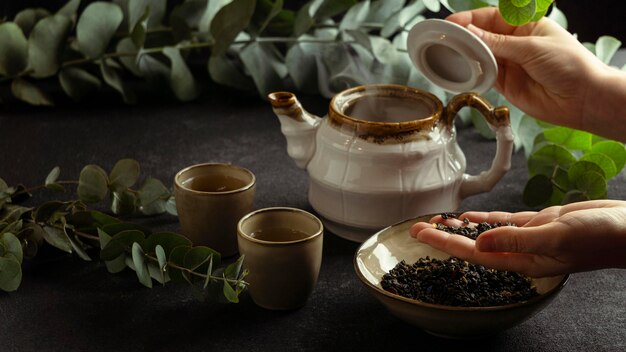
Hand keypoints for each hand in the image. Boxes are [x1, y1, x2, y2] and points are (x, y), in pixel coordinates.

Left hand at [409, 200, 625, 276]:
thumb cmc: (599, 237)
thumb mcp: (556, 236)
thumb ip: (517, 240)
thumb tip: (480, 244)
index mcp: (523, 261)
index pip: (474, 254)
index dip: (445, 244)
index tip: (421, 234)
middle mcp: (521, 252)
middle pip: (473, 245)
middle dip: (444, 237)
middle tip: (417, 227)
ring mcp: (528, 238)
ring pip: (486, 233)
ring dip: (462, 228)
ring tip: (437, 221)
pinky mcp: (538, 224)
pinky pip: (504, 223)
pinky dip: (486, 219)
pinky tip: (470, 216)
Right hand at [446, 8, 625, 141]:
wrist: (582, 99)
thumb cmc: (569, 65)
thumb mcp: (531, 47)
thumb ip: (497, 43)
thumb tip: (470, 33)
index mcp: (524, 26)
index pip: (491, 18)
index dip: (471, 19)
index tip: (452, 23)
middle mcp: (514, 44)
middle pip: (482, 37)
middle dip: (464, 38)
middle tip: (446, 40)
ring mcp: (509, 65)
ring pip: (480, 57)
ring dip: (466, 57)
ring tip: (450, 56)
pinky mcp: (505, 85)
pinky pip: (484, 76)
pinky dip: (473, 74)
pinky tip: (464, 71)